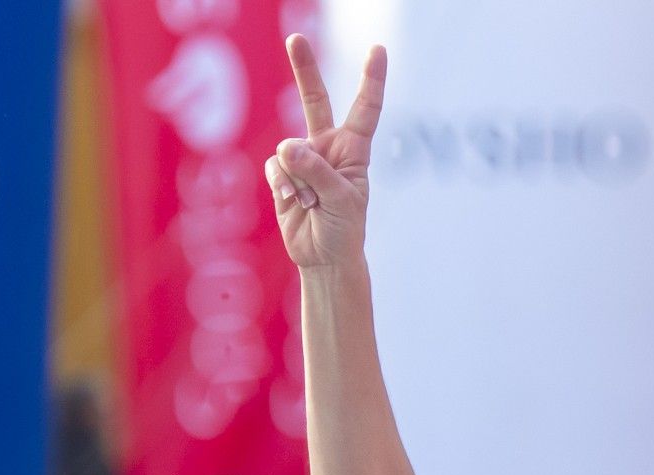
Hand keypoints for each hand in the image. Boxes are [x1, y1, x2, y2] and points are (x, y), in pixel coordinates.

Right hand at [266, 35, 385, 268]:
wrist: (323, 257)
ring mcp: (302, 158)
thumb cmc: (344, 230)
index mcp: (353, 150)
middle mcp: (327, 147)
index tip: (378, 49)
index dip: (371, 79)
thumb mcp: (342, 201)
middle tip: (296, 38)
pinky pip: (275, 167)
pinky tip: (296, 203)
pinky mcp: (281, 172)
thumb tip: (287, 148)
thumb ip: (317, 172)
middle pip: (315, 100)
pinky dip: (283, 186)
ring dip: (299, 179)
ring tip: (312, 202)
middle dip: (304, 69)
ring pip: (289, 150)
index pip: (365, 109)